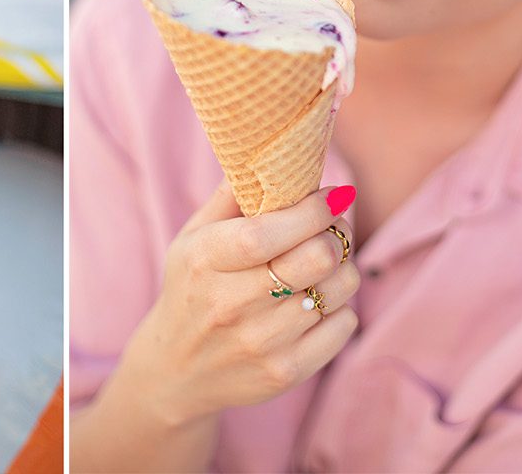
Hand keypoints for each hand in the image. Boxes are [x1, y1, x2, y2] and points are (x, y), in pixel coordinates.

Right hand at [115, 183, 360, 425]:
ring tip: (325, 267)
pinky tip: (317, 303)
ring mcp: (260, 342)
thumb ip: (229, 198)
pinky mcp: (285, 372)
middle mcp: (229, 304)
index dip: (310, 211)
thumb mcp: (191, 241)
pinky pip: (343, 326)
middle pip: (315, 259)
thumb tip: (265, 149)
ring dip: (343, 271)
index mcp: (204, 262)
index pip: (266, 233)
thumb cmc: (191, 291)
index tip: (332, 195)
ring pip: (337, 290)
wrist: (177, 371)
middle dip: (337, 236)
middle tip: (333, 230)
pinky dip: (340, 308)